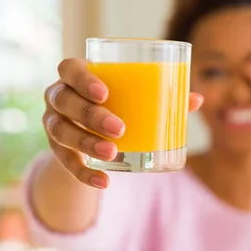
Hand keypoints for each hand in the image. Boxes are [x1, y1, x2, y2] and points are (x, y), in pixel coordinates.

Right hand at [43, 58, 202, 187]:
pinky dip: (83, 174)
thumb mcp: (133, 98)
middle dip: (90, 115)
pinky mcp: (55, 149)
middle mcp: (58, 96)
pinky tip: (104, 183)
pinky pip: (64, 163)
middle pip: (64, 100)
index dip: (82, 79)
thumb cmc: (118, 104)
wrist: (90, 133)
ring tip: (112, 153)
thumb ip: (162, 97)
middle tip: (119, 129)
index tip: (105, 94)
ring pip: (59, 131)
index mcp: (76, 75)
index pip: (69, 68)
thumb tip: (197, 99)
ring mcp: (53, 122)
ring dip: (85, 143)